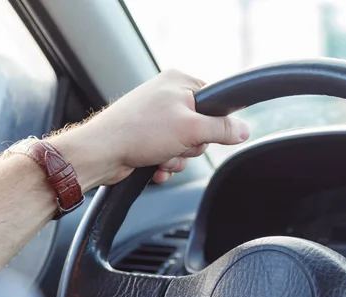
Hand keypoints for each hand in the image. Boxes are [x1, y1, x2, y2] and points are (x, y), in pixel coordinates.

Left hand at [48, 69, 248, 187]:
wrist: (101, 154)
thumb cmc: (138, 132)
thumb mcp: (191, 129)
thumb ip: (222, 129)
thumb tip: (244, 130)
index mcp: (179, 82)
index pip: (215, 101)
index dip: (214, 122)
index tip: (203, 132)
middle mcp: (168, 96)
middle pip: (203, 127)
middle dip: (192, 145)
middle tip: (177, 145)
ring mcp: (157, 117)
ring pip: (187, 145)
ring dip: (178, 158)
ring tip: (161, 156)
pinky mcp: (148, 137)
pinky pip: (172, 153)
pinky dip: (167, 163)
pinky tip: (155, 165)